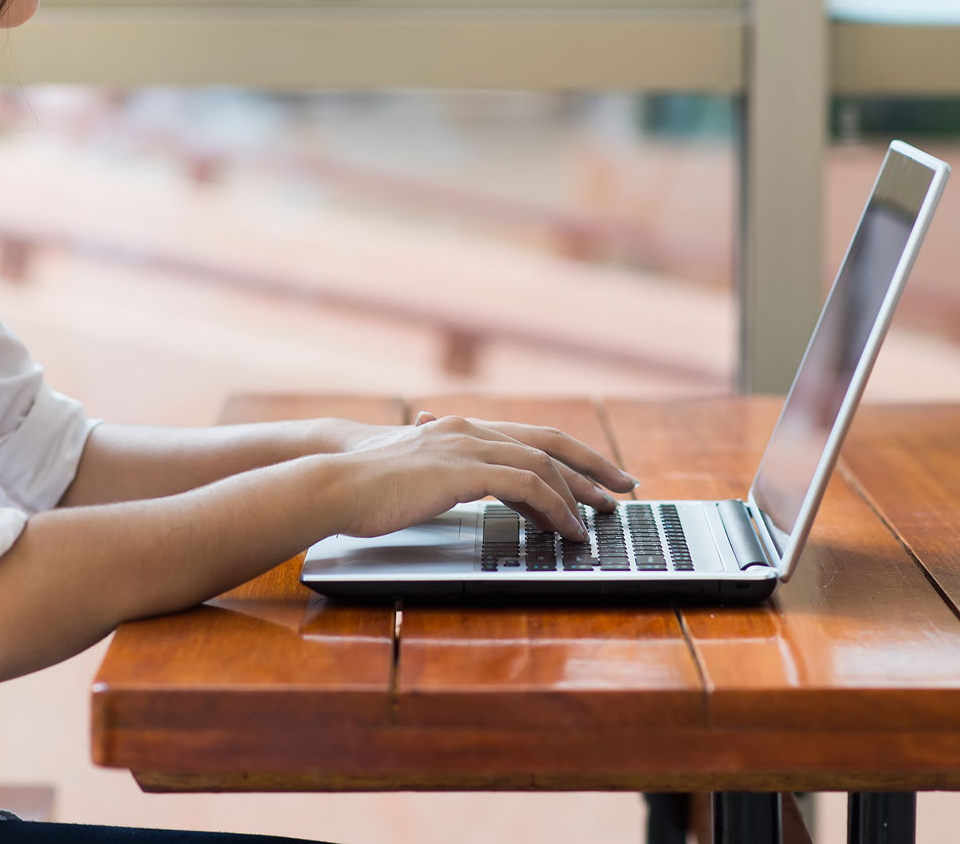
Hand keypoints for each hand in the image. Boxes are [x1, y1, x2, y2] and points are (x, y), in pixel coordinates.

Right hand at [325, 412, 636, 541]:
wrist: (334, 481)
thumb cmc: (368, 486)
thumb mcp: (418, 475)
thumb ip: (448, 474)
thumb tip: (470, 490)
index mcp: (464, 428)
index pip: (533, 436)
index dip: (573, 454)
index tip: (601, 474)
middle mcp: (472, 429)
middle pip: (550, 443)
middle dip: (593, 466)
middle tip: (625, 489)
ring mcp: (469, 446)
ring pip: (544, 465)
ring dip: (577, 495)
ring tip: (598, 521)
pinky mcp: (464, 471)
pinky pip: (527, 487)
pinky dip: (554, 508)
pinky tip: (566, 530)